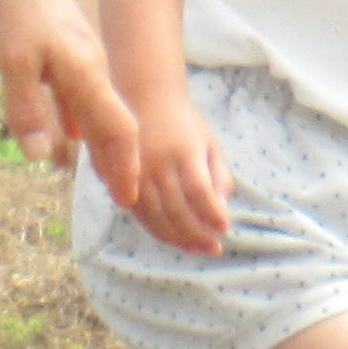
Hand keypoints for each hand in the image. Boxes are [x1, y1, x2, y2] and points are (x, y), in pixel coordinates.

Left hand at [0, 0, 138, 186]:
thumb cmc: (15, 12)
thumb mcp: (13, 63)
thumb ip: (27, 110)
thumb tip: (42, 156)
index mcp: (86, 75)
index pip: (118, 128)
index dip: (124, 163)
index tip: (129, 195)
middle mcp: (92, 71)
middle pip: (114, 124)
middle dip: (120, 162)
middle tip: (123, 196)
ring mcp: (81, 62)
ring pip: (98, 113)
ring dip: (101, 146)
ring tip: (101, 174)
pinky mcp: (66, 54)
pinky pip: (81, 99)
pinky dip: (82, 124)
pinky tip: (73, 137)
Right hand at [127, 92, 233, 257]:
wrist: (143, 99)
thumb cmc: (184, 124)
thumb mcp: (208, 142)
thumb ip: (219, 173)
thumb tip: (224, 207)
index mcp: (183, 151)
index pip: (198, 190)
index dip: (210, 213)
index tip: (225, 228)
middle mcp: (157, 164)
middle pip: (176, 209)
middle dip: (197, 233)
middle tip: (215, 248)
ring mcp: (136, 174)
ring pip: (156, 217)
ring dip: (179, 239)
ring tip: (200, 249)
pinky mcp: (122, 181)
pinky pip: (140, 214)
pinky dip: (158, 231)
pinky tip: (176, 240)